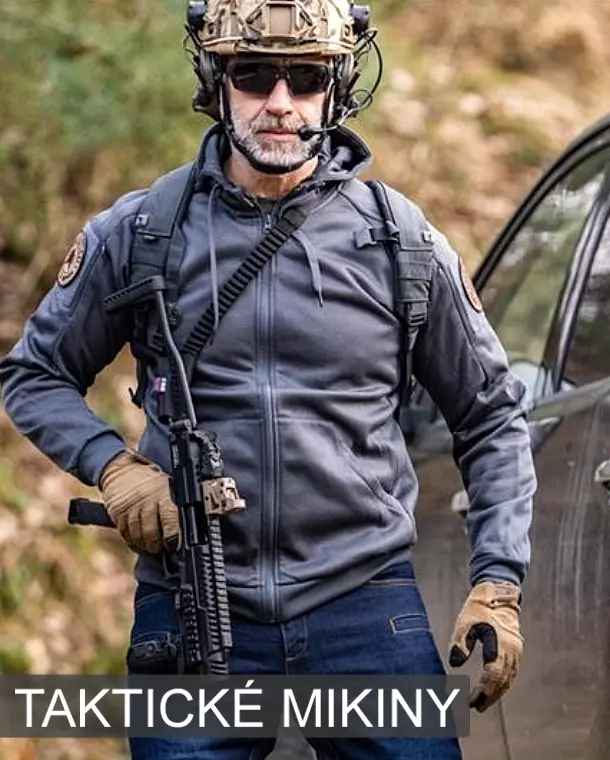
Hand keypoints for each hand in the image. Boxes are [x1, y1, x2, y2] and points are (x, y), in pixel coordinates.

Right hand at [100, 449, 178, 553]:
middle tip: (161, 549)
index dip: (172, 536)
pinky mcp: (117, 513)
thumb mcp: (166, 484)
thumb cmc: (149, 478)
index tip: (174, 545)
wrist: (122, 468)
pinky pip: (124, 533)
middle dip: (157, 545)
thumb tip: (184, 525)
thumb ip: (172, 503)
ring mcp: (129, 507)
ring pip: (137, 535)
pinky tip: (137, 543)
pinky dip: (131, 541)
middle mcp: (145, 500)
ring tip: (150, 548)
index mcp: (162, 493)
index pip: (169, 519)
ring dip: (144, 546)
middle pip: (151, 532)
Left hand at [448, 580, 522, 711]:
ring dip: (497, 692)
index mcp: (501, 645)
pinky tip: (495, 689)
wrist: (497, 593)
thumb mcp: (464, 623)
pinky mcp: (516, 649)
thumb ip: (459, 643)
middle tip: (476, 708)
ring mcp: (516, 651)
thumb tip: (455, 664)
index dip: (483, 692)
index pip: (493, 676)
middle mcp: (513, 651)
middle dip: (490, 697)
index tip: (471, 702)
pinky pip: (511, 672)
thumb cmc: (479, 608)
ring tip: (484, 703)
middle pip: (502, 681)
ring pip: (509, 679)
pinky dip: (503, 683)